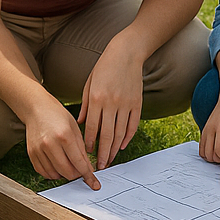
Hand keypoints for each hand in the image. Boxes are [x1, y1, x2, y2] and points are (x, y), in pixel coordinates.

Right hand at [26, 97, 99, 189]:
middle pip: (67, 172)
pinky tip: (57, 165)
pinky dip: (52, 173)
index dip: (88, 175)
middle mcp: (50, 144)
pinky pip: (43, 172)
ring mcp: (39, 150)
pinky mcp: (31, 153)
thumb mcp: (75, 128)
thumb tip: (87, 168)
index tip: (94, 183)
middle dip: (76, 175)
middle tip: (80, 170)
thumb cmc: (57, 115)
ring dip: (64, 174)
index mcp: (65, 136)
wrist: (36, 108)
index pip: (79, 163)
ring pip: (55, 175)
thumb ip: (82, 149)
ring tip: (67, 164)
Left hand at [77, 41, 143, 169]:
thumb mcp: (89, 83)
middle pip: (107, 134)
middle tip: (100, 166)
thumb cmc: (104, 67)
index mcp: (97, 98)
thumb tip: (81, 124)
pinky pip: (132, 125)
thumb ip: (85, 105)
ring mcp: (126, 104)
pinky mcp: (137, 103)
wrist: (126, 53)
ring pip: (120, 133)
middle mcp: (111, 103)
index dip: (89, 143)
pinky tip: (122, 145)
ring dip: (114, 149)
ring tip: (109, 159)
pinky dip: (127, 137)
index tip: (86, 154)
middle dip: (102, 153)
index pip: (92, 127)